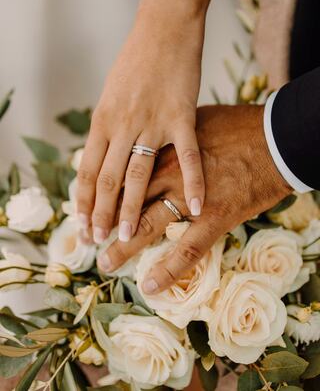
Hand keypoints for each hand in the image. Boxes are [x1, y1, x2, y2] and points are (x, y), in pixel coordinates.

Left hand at [77, 9, 205, 244]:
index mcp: (103, 120)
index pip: (87, 170)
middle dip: (100, 214)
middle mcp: (122, 125)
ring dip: (130, 208)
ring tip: (124, 236)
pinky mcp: (182, 116)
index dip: (83, 201)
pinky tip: (194, 206)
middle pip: (107, 179)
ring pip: (137, 173)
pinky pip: (187, 155)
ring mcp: (152, 122)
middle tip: (98, 242)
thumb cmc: (136, 62)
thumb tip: (98, 156)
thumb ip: (106, 129)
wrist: (163, 30)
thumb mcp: (110, 95)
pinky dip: (193, 182)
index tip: (82, 226)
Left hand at [97, 104, 291, 292]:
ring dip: (124, 247)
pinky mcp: (214, 218)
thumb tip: (157, 136)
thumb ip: (171, 134)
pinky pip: (187, 250)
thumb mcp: (195, 120)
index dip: (106, 192)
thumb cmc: (236, 127)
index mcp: (164, 150)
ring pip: (149, 226)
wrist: (274, 138)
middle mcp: (170, 175)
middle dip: (106, 221)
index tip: (93, 203)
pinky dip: (168, 270)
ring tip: (105, 262)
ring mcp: (190, 199)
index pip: (125, 174)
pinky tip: (150, 285)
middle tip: (89, 236)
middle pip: (128, 201)